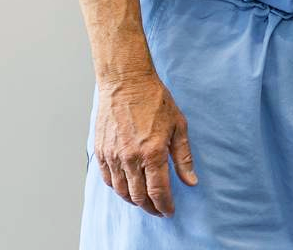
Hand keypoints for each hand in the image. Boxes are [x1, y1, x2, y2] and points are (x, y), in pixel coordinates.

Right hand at [94, 72, 197, 216]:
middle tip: (158, 210)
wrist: (126, 82)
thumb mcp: (178, 126)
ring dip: (134, 200)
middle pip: (139, 196)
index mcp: (152, 152)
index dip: (164, 205)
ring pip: (122, 191)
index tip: (169, 211)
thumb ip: (183, 157)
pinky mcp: (101, 152)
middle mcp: (130, 158)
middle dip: (150, 207)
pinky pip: (108, 179)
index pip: (158, 191)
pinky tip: (127, 188)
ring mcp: (113, 156)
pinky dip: (118, 189)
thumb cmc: (154, 100)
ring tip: (144, 202)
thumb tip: (191, 181)